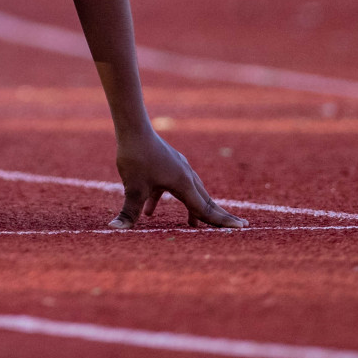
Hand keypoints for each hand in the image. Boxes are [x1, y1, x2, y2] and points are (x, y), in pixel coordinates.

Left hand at [110, 129, 246, 229]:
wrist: (133, 127)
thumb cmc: (136, 157)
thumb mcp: (133, 188)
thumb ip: (129, 212)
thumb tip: (115, 230)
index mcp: (184, 184)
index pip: (206, 209)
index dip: (222, 221)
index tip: (242, 227)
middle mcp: (186, 175)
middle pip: (205, 200)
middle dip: (218, 215)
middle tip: (239, 225)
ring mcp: (178, 167)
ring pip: (190, 192)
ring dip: (193, 208)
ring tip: (192, 223)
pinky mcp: (167, 163)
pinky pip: (172, 185)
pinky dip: (167, 199)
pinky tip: (149, 211)